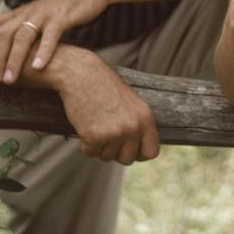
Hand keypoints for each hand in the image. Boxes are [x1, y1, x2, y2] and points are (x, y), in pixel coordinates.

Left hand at [0, 0, 113, 83]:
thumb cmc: (62, 7)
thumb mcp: (38, 15)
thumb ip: (25, 28)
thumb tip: (10, 50)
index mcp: (21, 12)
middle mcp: (29, 12)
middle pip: (5, 33)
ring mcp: (45, 14)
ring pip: (24, 36)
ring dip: (15, 59)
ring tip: (10, 79)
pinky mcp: (62, 17)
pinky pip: (50, 36)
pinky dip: (43, 52)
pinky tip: (39, 68)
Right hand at [48, 46, 159, 163]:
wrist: (81, 74)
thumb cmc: (104, 85)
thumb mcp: (131, 102)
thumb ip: (137, 124)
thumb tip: (138, 149)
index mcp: (145, 118)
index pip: (151, 151)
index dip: (139, 154)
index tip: (129, 151)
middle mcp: (133, 127)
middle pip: (127, 159)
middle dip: (116, 152)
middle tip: (106, 136)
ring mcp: (114, 133)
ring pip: (107, 157)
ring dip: (99, 146)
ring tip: (95, 124)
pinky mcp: (94, 137)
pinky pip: (90, 153)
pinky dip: (85, 143)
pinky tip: (85, 125)